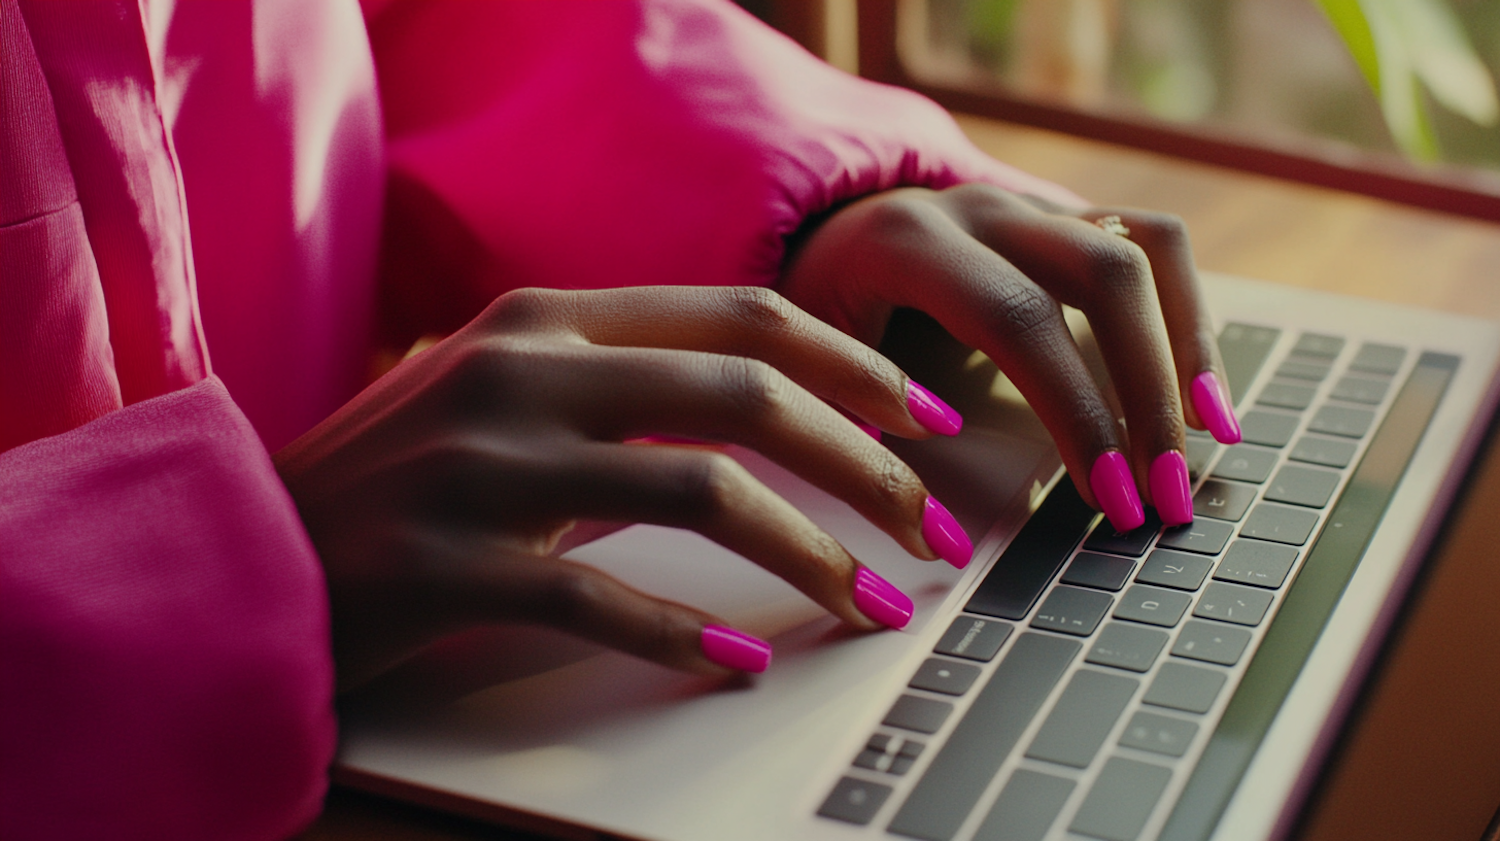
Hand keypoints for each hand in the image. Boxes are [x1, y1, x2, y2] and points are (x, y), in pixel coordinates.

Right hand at [274, 286, 973, 689]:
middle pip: (744, 396)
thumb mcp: (509, 392)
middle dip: (866, 464)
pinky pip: (601, 599)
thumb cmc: (402, 476)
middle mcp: (524, 371)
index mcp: (550, 318)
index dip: (854, 366)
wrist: (252, 548)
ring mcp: (484, 465)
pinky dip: (687, 635)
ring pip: (698, 490)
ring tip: (874, 606)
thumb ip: (621, 377)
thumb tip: (777, 406)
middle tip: (935, 530)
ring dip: (810, 553)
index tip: (928, 422)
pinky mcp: (451, 565)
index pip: (741, 317)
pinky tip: (746, 665)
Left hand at [778, 185, 1240, 531]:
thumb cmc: (812, 309)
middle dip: (1147, 397)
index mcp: (909, 240)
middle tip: (1162, 498)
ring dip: (1188, 354)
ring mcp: (1032, 206)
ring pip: (1145, 251)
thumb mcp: (807, 354)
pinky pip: (1155, 247)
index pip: (1017, 318)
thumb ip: (855, 409)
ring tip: (1212, 447)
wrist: (813, 230)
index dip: (1073, 410)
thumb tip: (919, 510)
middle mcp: (982, 207)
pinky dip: (1190, 321)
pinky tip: (1204, 397)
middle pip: (1104, 277)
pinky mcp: (1067, 220)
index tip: (1105, 498)